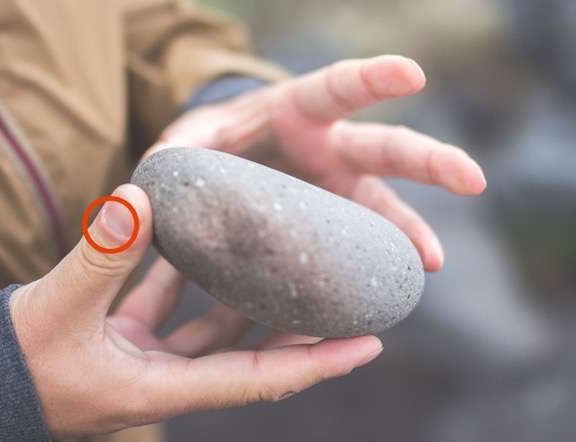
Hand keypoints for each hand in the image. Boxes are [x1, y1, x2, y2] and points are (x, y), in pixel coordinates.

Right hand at [10, 184, 382, 438]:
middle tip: (335, 289)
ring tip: (277, 257)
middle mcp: (167, 379)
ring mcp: (148, 361)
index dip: (317, 362)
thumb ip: (101, 255)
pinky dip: (185, 280)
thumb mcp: (57, 309)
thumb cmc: (15, 363)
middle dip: (293, 325)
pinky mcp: (126, 342)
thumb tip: (140, 198)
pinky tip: (195, 242)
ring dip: (244, 297)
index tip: (369, 342)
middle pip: (249, 353)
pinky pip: (169, 309)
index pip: (259, 378)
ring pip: (212, 329)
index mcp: (163, 388)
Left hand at [161, 55, 486, 271]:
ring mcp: (336, 189)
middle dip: (428, 160)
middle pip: (384, 149)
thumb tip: (149, 181)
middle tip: (472, 179)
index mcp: (296, 111)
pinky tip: (384, 294)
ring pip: (383, 207)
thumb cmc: (212, 143)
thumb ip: (175, 154)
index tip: (413, 73)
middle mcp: (328, 148)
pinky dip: (371, 268)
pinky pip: (359, 247)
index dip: (374, 80)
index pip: (339, 87)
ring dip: (410, 232)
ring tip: (430, 264)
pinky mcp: (331, 225)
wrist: (223, 166)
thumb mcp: (189, 140)